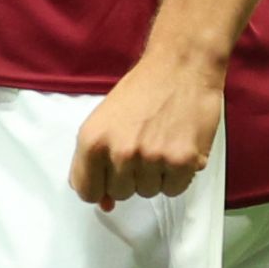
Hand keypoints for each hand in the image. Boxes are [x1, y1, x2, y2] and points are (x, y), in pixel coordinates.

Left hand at [71, 44, 223, 207]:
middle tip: (143, 145)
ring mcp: (151, 159)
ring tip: (162, 141)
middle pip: (121, 194)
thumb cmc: (144, 88)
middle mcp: (119, 153)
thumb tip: (103, 203)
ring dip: (157, 174)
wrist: (182, 64)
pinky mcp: (182, 161)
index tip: (110, 176)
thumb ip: (97, 161)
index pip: (87, 191)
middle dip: (132, 176)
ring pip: (149, 192)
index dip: (101, 186)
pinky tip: (178, 147)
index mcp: (92, 141)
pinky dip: (179, 174)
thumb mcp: (105, 120)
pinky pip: (175, 188)